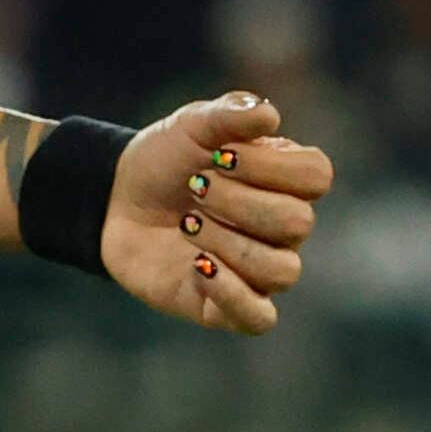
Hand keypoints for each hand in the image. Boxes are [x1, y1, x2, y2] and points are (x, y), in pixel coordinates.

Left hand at [101, 92, 334, 334]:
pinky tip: (198, 265)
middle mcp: (281, 228)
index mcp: (284, 179)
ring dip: (228, 242)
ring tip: (188, 224)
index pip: (316, 176)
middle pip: (298, 223)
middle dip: (240, 202)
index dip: (272, 166)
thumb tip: (269, 116)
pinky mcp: (227, 307)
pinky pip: (259, 318)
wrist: (115, 201)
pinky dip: (233, 294)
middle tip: (195, 188)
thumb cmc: (165, 161)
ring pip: (280, 270)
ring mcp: (258, 270)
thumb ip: (230, 113)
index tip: (221, 155)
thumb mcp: (190, 126)